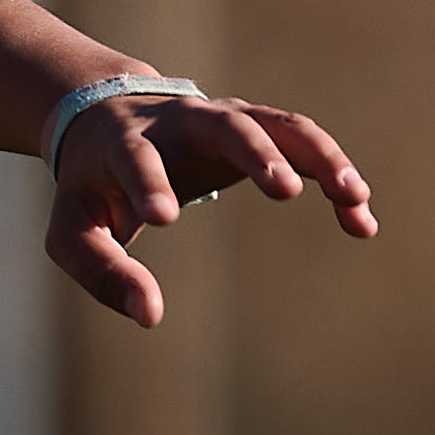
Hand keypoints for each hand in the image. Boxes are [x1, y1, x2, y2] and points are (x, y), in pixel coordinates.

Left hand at [49, 88, 380, 328]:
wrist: (105, 120)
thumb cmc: (90, 187)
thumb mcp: (74, 232)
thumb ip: (102, 272)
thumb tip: (150, 316)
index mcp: (124, 142)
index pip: (134, 157)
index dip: (148, 183)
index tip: (162, 219)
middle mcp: (181, 121)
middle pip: (225, 125)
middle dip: (257, 154)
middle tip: (286, 190)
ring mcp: (225, 117)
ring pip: (281, 125)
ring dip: (320, 157)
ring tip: (354, 199)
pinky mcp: (258, 128)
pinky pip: (305, 143)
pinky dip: (335, 172)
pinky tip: (361, 218)